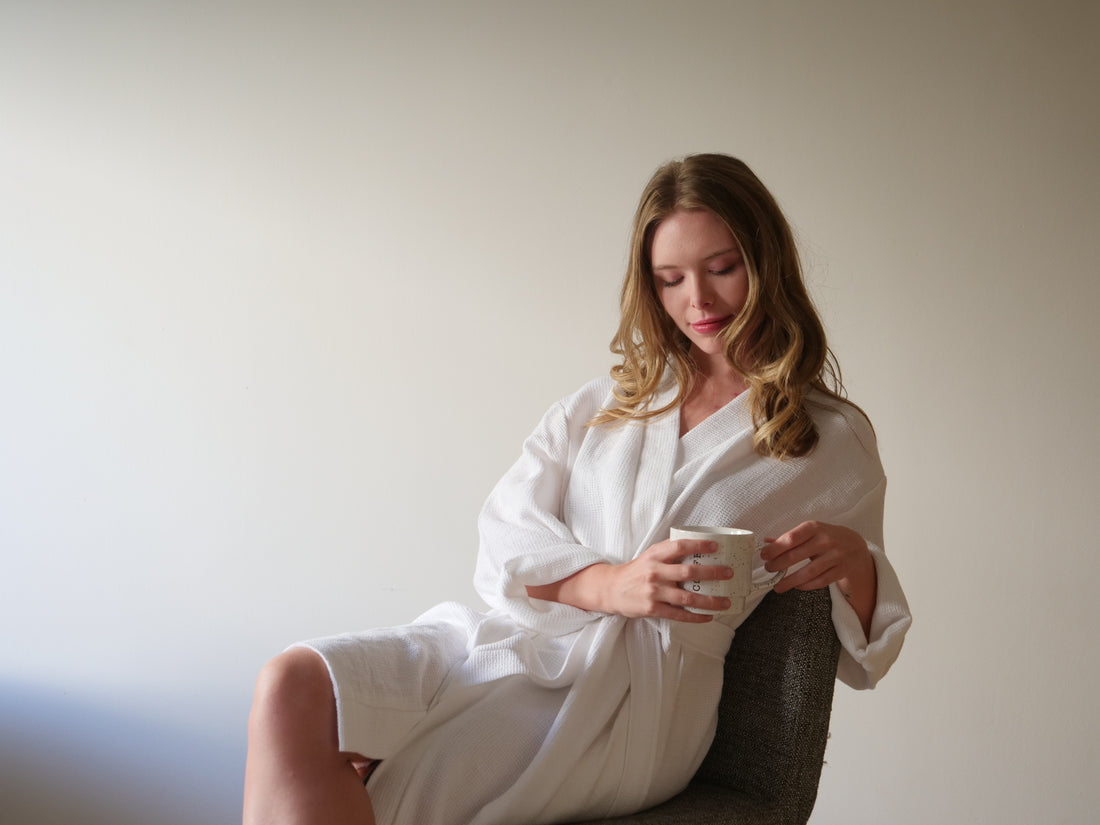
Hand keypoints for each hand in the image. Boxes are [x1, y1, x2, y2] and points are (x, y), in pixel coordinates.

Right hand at [598, 539, 733, 621]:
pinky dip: (695, 616)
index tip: (716, 546)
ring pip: (687, 597)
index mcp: (655, 555)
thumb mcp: (649, 556)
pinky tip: (708, 616)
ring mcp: (654, 591)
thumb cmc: (636, 571)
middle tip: (729, 573)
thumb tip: (698, 547)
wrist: (611, 589)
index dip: (699, 545)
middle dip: (712, 573)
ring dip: (710, 601)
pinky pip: (678, 614)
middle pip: (688, 572)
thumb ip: (669, 552)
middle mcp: (655, 572)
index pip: (679, 546)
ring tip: (726, 602)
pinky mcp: (652, 608)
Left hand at [761, 521, 873, 592]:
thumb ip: (788, 537)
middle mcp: (825, 540)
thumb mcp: (809, 531)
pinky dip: (806, 585)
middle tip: (769, 570)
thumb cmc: (826, 536)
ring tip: (777, 586)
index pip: (791, 538)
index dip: (775, 548)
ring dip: (790, 580)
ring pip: (809, 572)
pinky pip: (820, 581)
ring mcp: (835, 556)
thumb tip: (765, 542)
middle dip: (779, 564)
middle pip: (797, 555)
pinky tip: (796, 586)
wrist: (855, 545)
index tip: (763, 556)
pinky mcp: (841, 570)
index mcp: (814, 527)